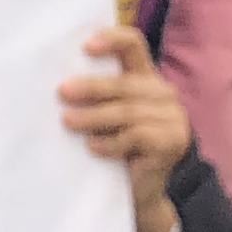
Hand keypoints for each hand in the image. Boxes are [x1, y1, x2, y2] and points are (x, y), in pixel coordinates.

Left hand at [56, 24, 188, 231]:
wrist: (138, 192)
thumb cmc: (115, 148)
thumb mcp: (104, 117)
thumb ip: (95, 97)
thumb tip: (58, 84)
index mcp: (146, 78)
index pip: (133, 45)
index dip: (111, 40)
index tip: (85, 46)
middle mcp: (164, 94)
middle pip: (125, 83)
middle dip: (91, 88)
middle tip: (62, 93)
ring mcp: (173, 118)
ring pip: (127, 111)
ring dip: (94, 117)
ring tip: (69, 122)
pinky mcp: (173, 142)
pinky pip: (136, 136)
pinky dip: (110, 142)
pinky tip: (92, 147)